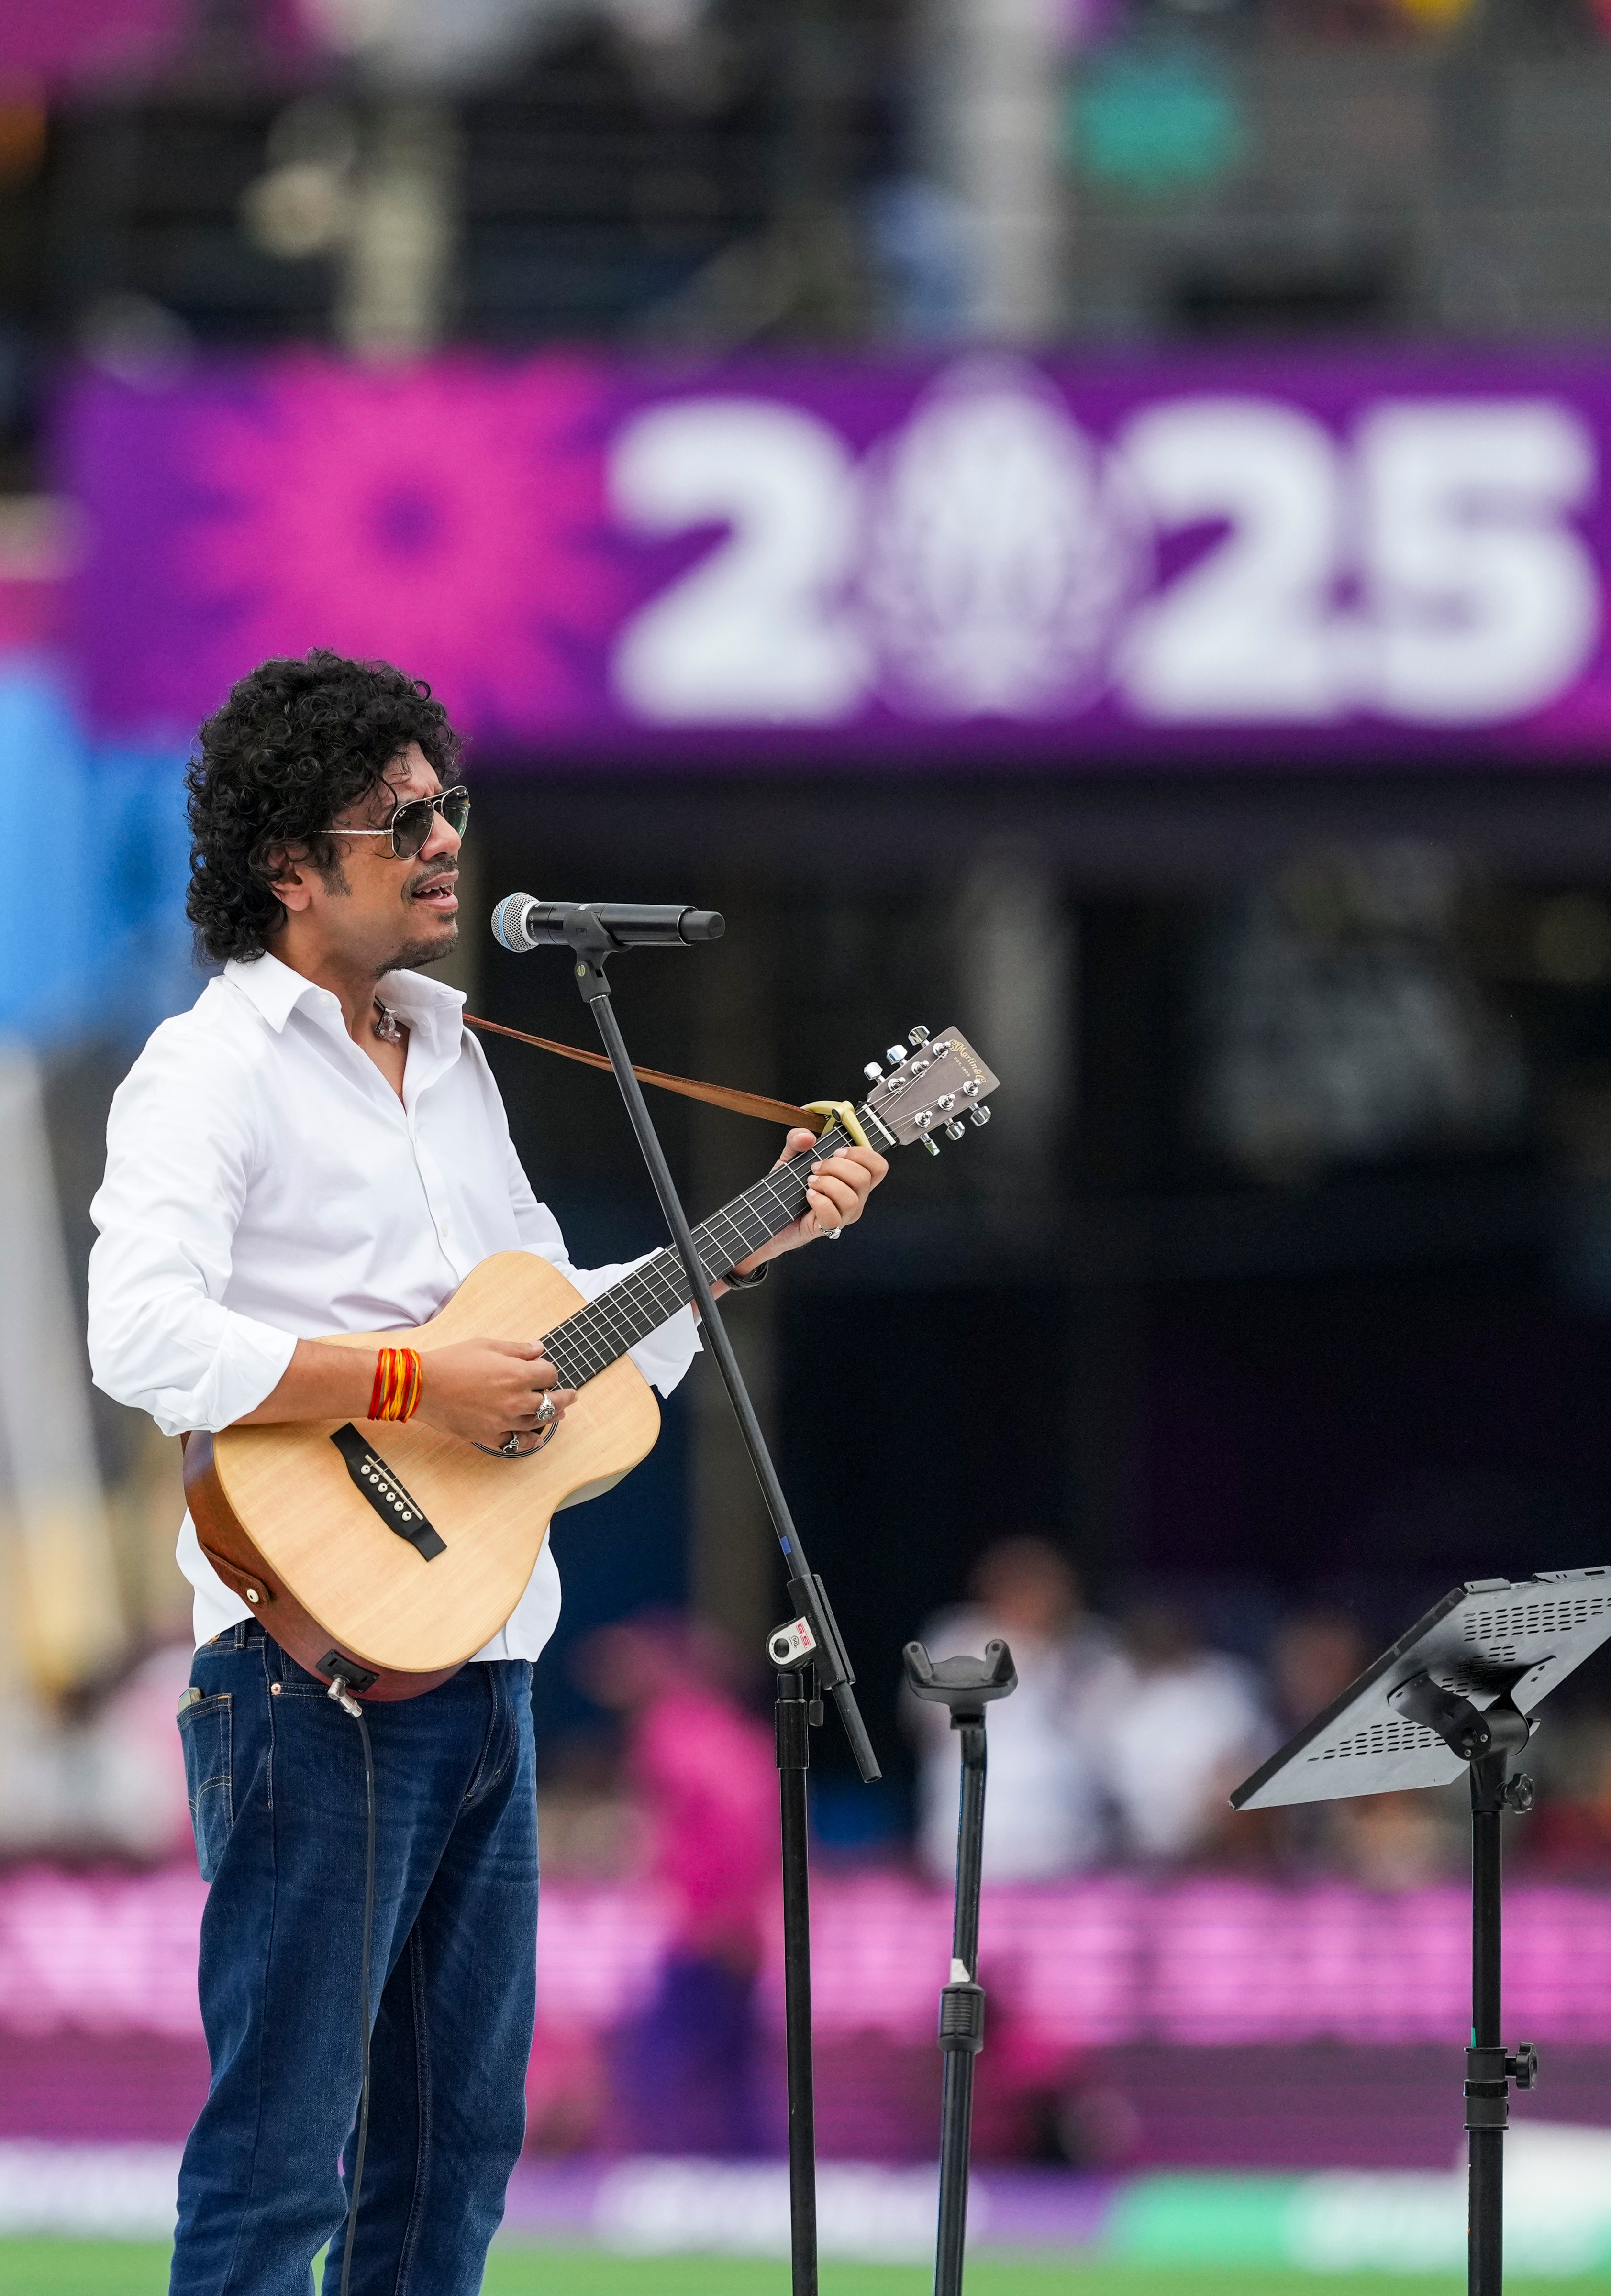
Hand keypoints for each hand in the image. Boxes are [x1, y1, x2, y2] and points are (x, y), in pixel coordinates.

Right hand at [414, 1338, 575, 1447]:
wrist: (424, 1386)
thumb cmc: (452, 1362)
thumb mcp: (487, 1345)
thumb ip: (517, 1349)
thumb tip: (538, 1349)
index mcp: (518, 1374)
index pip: (549, 1374)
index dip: (548, 1371)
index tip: (544, 1370)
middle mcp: (517, 1400)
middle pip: (552, 1401)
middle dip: (564, 1396)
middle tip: (571, 1395)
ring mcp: (505, 1421)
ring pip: (538, 1422)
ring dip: (552, 1416)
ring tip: (559, 1413)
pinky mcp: (491, 1436)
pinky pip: (517, 1442)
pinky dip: (529, 1441)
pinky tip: (536, 1438)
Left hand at [727, 1126, 888, 1280]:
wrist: (771, 1214)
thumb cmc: (788, 1187)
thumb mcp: (790, 1157)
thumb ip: (796, 1141)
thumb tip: (807, 1137)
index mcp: (854, 1179)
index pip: (879, 1166)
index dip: (862, 1154)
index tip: (836, 1152)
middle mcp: (855, 1198)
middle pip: (864, 1178)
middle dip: (836, 1166)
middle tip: (815, 1168)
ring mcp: (844, 1215)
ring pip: (851, 1198)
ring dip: (827, 1184)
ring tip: (810, 1182)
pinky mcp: (829, 1228)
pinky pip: (833, 1216)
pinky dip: (819, 1202)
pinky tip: (808, 1196)